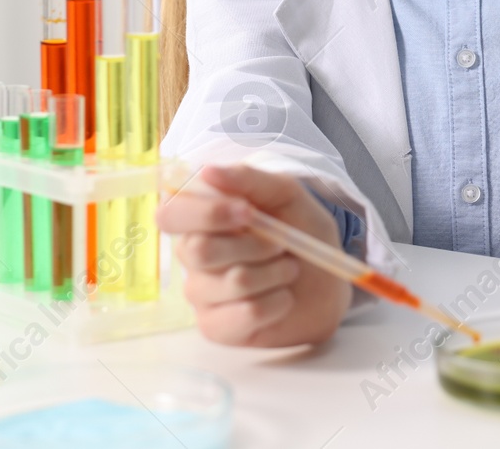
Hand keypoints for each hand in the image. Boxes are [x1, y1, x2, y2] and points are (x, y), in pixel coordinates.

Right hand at [157, 163, 352, 347]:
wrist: (329, 282)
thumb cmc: (301, 233)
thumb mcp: (286, 195)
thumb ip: (250, 179)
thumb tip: (207, 171)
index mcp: (201, 218)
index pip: (171, 214)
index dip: (206, 213)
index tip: (247, 211)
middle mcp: (192, 255)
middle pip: (198, 250)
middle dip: (254, 245)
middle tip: (281, 244)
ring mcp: (201, 294)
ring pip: (232, 282)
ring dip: (274, 272)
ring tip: (288, 269)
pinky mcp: (216, 327)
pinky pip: (245, 313)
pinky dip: (277, 302)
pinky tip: (283, 298)